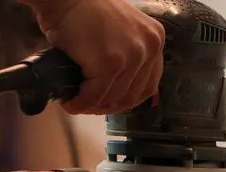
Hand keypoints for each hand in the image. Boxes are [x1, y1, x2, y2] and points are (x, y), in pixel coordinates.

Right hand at [26, 0, 164, 114]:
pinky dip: (79, 102)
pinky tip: (70, 101)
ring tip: (76, 102)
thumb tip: (118, 91)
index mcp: (154, 39)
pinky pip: (94, 95)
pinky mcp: (110, 62)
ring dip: (91, 106)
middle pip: (131, 96)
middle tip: (87, 105)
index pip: (148, 86)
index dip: (124, 100)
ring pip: (112, 98)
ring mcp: (131, 55)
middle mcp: (148, 46)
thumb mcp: (121, 32)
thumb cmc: (83, 12)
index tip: (106, 102)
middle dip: (106, 106)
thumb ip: (128, 54)